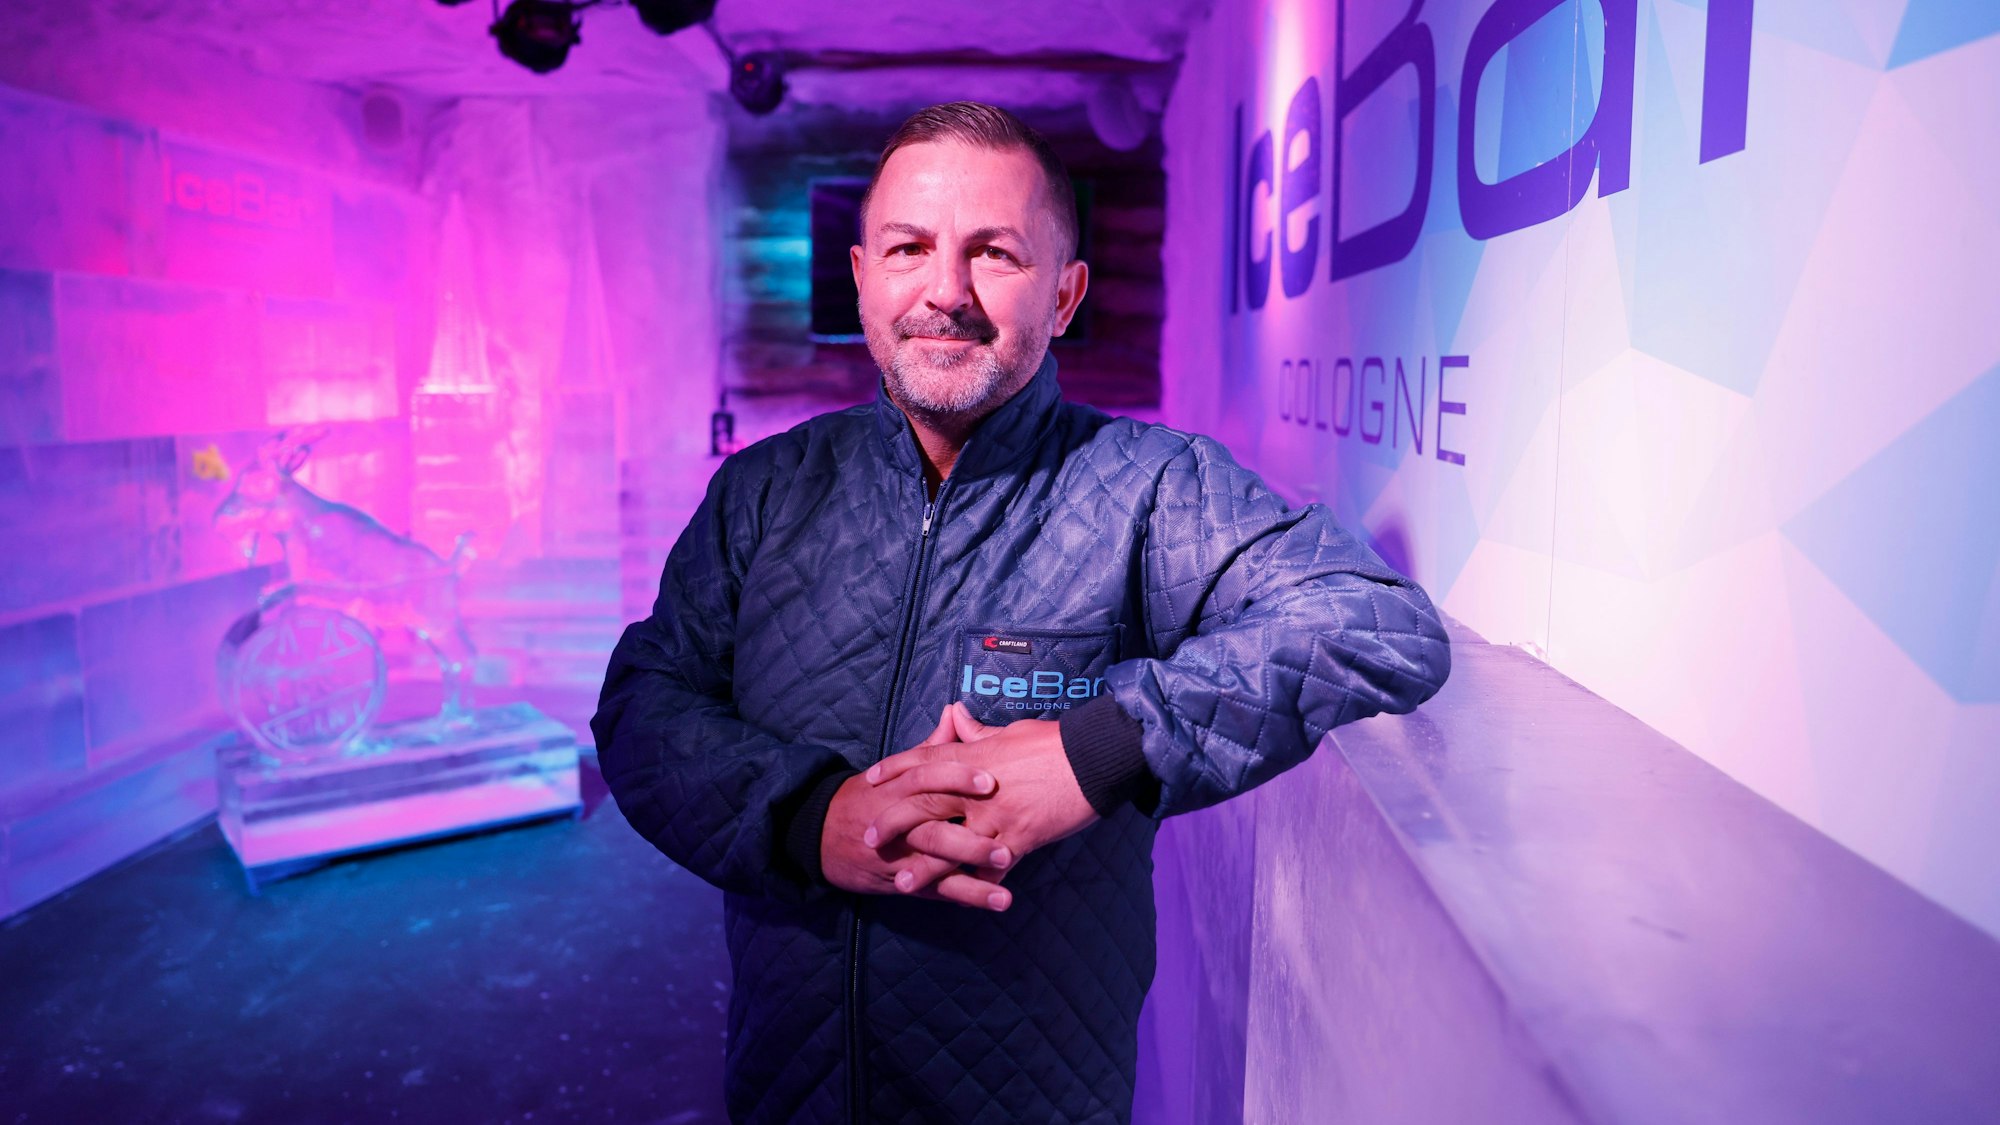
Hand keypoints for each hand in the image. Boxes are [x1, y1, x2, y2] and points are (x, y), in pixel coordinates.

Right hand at [819, 707, 1017, 910]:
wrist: (818, 835)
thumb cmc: (865, 798)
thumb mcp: (893, 771)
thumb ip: (930, 747)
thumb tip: (955, 712)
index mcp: (898, 788)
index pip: (926, 778)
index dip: (956, 778)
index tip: (989, 779)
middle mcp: (899, 821)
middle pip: (932, 825)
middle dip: (969, 833)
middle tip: (1005, 836)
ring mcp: (901, 854)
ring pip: (936, 859)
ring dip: (972, 864)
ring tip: (1007, 864)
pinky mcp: (905, 880)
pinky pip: (937, 889)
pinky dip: (968, 895)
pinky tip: (999, 899)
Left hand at [865, 702, 1097, 898]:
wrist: (1094, 758)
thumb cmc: (1055, 741)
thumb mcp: (1011, 731)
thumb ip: (978, 732)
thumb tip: (955, 715)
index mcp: (975, 756)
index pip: (924, 760)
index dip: (894, 769)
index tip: (870, 779)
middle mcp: (978, 789)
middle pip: (925, 804)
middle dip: (894, 822)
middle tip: (870, 838)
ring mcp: (998, 816)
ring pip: (952, 845)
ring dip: (925, 866)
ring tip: (901, 883)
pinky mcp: (1021, 838)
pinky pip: (992, 867)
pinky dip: (977, 884)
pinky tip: (961, 896)